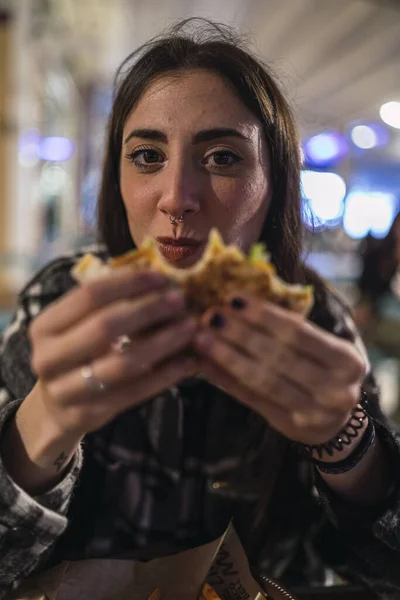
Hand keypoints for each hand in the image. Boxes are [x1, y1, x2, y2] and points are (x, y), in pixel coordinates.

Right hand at [30, 268, 197, 435]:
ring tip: (191, 328)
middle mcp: (47, 357)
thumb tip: (153, 269)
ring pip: (123, 363)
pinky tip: (187, 361)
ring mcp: (65, 390)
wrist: (56, 408)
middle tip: (180, 300)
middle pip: (105, 326)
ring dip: (163, 342)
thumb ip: (109, 302)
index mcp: (45, 326)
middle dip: (148, 309)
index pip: (89, 295)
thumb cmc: (77, 354)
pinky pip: (134, 392)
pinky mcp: (88, 414)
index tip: (161, 278)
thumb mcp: (79, 326)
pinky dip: (165, 375)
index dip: (128, 283)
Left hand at [193, 294, 364, 444]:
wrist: (336, 421)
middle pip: (278, 357)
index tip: (233, 298)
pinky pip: (251, 399)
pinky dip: (226, 380)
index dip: (264, 315)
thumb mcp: (322, 348)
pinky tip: (206, 364)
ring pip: (262, 381)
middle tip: (210, 316)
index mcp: (347, 361)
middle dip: (241, 334)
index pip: (299, 333)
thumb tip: (238, 301)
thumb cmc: (324, 369)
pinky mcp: (288, 427)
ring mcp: (313, 414)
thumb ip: (289, 329)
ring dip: (227, 357)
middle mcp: (336, 390)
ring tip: (201, 338)